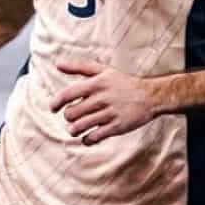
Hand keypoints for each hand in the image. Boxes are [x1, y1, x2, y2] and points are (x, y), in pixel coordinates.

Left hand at [52, 59, 167, 144]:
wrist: (151, 96)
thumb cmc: (123, 83)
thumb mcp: (103, 71)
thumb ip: (79, 67)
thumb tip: (57, 65)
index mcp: (95, 84)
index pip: (67, 94)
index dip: (56, 103)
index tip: (53, 108)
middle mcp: (101, 99)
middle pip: (71, 113)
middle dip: (68, 117)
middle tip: (72, 117)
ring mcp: (109, 114)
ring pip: (79, 127)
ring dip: (74, 130)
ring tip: (77, 128)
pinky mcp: (117, 127)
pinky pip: (93, 137)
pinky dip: (86, 139)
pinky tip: (88, 136)